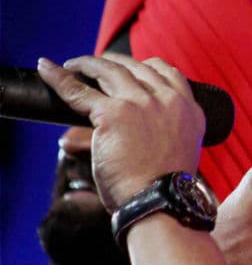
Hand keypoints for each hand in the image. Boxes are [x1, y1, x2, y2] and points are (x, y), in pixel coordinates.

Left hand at [37, 54, 205, 210]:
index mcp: (189, 109)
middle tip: (96, 67)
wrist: (160, 201)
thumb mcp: (175, 150)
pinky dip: (60, 78)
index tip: (131, 70)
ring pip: (110, 71)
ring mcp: (141, 103)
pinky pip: (79, 91)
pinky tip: (49, 69)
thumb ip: (155, 132)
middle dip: (114, 63)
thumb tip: (111, 131)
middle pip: (137, 67)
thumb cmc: (163, 187)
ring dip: (88, 64)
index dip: (145, 66)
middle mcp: (168, 100)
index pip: (168, 72)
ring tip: (73, 65)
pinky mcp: (114, 113)